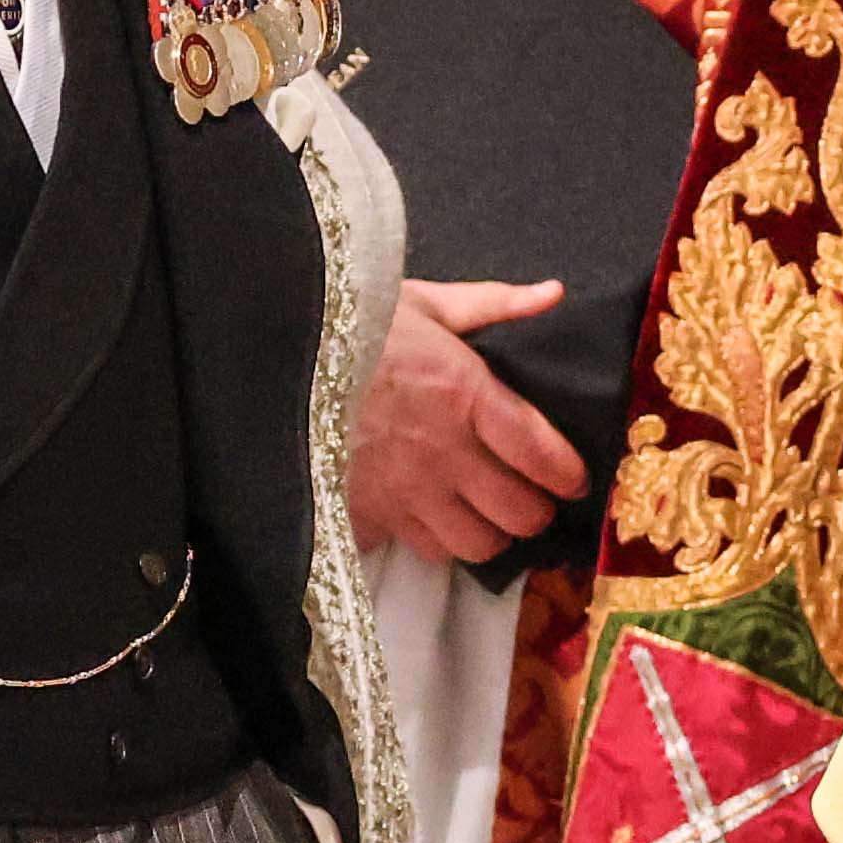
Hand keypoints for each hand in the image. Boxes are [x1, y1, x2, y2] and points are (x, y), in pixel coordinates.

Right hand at [352, 278, 585, 564]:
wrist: (267, 359)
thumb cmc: (347, 325)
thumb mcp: (420, 301)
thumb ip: (492, 304)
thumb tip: (552, 294)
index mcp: (465, 395)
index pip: (541, 454)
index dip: (569, 475)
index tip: (575, 480)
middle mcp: (442, 453)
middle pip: (518, 513)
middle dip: (535, 510)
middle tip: (530, 496)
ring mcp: (404, 492)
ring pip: (476, 545)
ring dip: (490, 532)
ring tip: (485, 513)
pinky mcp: (368, 516)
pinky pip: (422, 549)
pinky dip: (435, 540)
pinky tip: (431, 517)